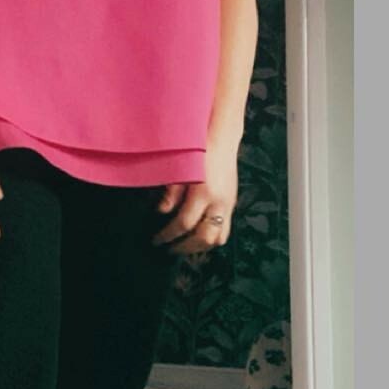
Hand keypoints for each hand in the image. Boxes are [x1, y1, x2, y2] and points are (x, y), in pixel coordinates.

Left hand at [150, 137, 238, 253]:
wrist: (222, 139)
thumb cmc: (198, 150)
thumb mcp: (180, 169)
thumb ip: (171, 193)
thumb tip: (161, 212)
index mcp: (203, 193)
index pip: (184, 224)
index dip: (168, 235)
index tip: (156, 240)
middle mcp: (219, 202)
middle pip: (204, 237)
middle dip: (185, 247)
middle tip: (169, 249)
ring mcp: (228, 204)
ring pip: (219, 238)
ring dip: (200, 246)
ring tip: (184, 246)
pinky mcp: (232, 204)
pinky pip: (225, 229)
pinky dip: (211, 237)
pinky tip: (197, 236)